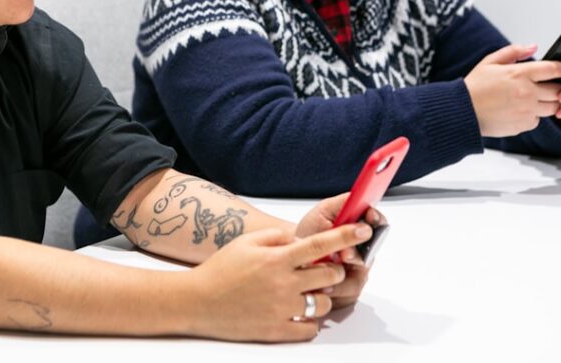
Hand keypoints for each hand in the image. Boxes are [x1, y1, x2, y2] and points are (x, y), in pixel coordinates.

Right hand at [186, 223, 371, 341]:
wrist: (196, 301)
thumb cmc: (220, 269)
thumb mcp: (245, 242)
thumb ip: (276, 237)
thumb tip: (299, 239)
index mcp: (277, 258)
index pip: (321, 244)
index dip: (346, 236)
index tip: (363, 230)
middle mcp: (284, 284)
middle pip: (329, 274)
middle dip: (333, 269)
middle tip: (324, 268)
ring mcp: (282, 309)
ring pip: (324, 304)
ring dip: (322, 296)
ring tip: (307, 292)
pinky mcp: (277, 331)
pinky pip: (309, 329)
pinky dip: (310, 321)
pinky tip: (299, 313)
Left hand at [294, 194, 383, 308]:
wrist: (293, 253)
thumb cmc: (310, 232)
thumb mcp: (323, 211)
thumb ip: (342, 203)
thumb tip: (360, 198)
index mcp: (360, 232)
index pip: (378, 224)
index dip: (376, 221)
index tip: (368, 218)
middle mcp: (363, 254)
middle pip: (369, 256)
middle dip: (356, 255)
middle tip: (344, 254)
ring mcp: (356, 274)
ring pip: (357, 279)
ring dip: (341, 277)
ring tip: (325, 274)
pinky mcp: (347, 292)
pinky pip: (346, 295)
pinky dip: (333, 291)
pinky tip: (321, 287)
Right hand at [464, 44, 560, 136]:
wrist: (462, 111)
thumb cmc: (474, 87)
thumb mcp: (489, 62)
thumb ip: (513, 52)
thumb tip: (533, 46)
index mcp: (520, 74)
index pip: (554, 69)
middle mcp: (527, 92)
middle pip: (560, 90)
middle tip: (556, 86)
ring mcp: (527, 110)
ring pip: (553, 107)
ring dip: (550, 102)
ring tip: (537, 98)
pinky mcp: (523, 124)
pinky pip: (538, 120)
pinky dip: (534, 116)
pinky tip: (522, 110)